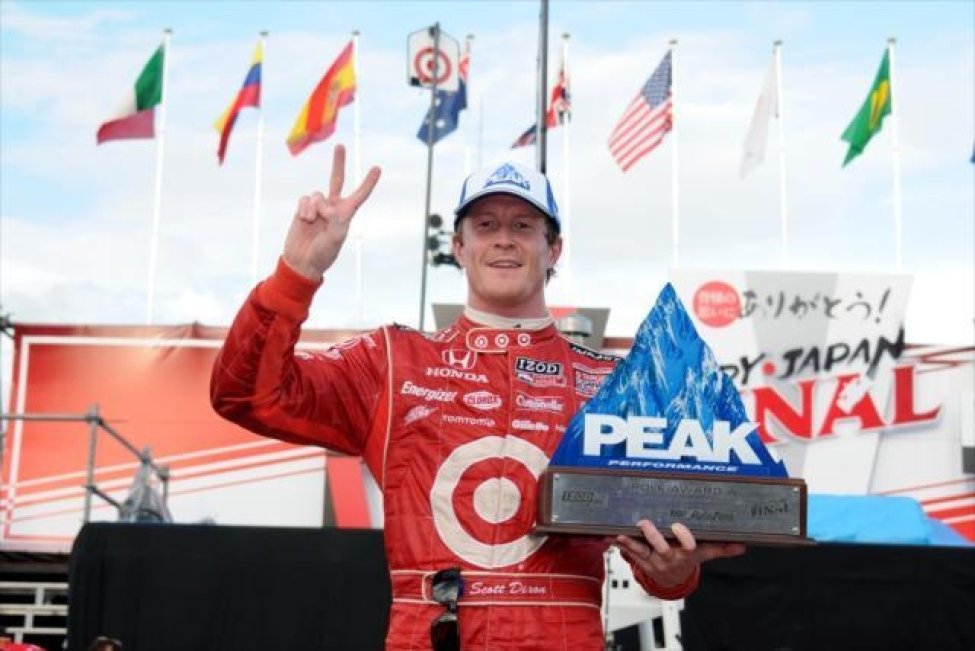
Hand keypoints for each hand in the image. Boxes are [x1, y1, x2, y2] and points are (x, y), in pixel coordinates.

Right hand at [283, 144, 381, 278]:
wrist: (302, 261)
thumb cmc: (323, 254)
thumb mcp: (335, 238)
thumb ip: (334, 219)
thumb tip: (325, 204)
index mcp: (346, 215)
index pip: (359, 195)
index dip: (368, 182)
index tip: (377, 168)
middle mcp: (333, 207)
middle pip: (336, 180)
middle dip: (338, 163)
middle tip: (340, 146)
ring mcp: (318, 207)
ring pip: (316, 194)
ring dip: (314, 209)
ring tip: (312, 223)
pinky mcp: (303, 209)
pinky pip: (304, 200)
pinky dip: (304, 210)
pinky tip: (304, 221)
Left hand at [613, 519, 745, 588]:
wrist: (671, 582)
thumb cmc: (686, 560)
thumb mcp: (703, 554)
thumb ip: (720, 548)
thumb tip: (742, 546)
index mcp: (684, 554)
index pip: (687, 545)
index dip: (684, 537)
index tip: (679, 528)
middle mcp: (667, 557)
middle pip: (660, 547)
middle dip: (652, 536)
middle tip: (645, 523)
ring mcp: (652, 560)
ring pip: (640, 551)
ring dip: (630, 542)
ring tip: (620, 533)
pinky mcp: (639, 561)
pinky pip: (627, 553)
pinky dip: (618, 545)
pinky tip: (607, 535)